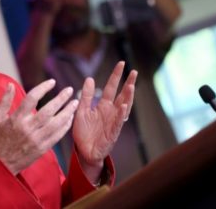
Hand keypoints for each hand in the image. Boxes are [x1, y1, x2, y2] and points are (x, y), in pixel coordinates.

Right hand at [0, 80, 78, 174]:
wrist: (2, 164)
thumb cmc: (0, 139)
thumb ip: (5, 101)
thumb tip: (10, 84)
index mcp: (16, 119)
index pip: (32, 98)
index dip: (43, 88)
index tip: (52, 82)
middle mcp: (27, 128)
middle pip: (48, 110)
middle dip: (61, 99)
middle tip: (70, 90)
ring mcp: (36, 139)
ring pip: (56, 123)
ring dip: (67, 112)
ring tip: (74, 103)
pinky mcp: (42, 148)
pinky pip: (57, 136)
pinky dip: (65, 126)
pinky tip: (70, 118)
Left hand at [72, 62, 136, 176]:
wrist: (83, 152)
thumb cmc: (84, 132)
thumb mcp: (81, 111)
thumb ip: (86, 96)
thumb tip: (89, 78)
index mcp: (103, 106)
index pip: (111, 88)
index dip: (116, 76)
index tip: (121, 63)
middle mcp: (111, 112)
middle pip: (122, 95)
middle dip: (128, 83)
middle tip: (134, 71)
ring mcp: (113, 122)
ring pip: (123, 107)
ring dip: (128, 97)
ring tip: (131, 86)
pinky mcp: (112, 133)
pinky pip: (118, 123)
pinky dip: (121, 114)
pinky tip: (124, 106)